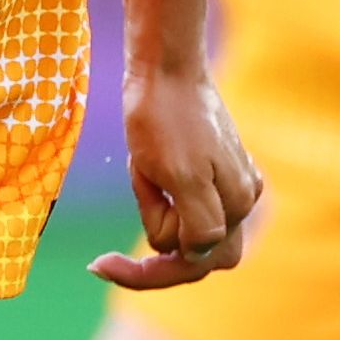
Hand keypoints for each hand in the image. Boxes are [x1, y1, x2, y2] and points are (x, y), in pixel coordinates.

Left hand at [89, 64, 264, 290]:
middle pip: (192, 256)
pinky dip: (156, 197)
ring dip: (155, 211)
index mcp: (237, 204)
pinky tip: (147, 166)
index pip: (191, 264)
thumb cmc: (165, 117)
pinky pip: (180, 207)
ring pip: (183, 231)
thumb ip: (200, 225)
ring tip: (143, 170)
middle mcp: (242, 202)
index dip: (144, 272)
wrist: (164, 67)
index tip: (97, 264)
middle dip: (155, 236)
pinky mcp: (215, 175)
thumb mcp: (178, 176)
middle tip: (124, 214)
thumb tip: (198, 254)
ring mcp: (231, 188)